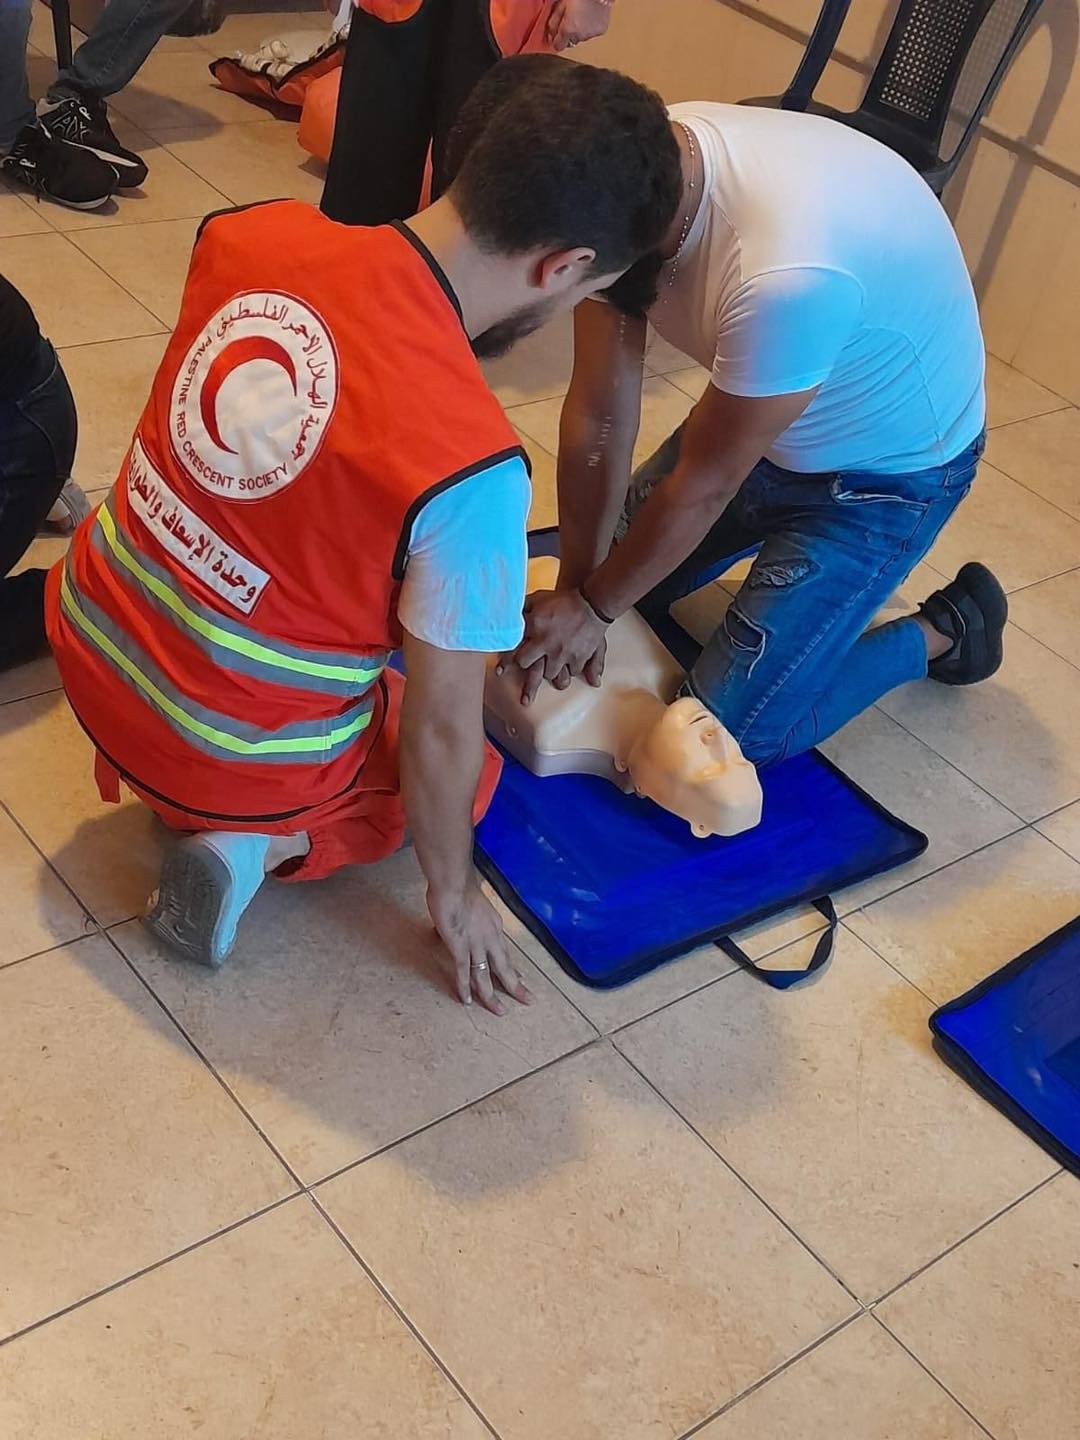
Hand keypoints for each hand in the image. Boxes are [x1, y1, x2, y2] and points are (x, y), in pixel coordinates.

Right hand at [428, 881, 532, 1015]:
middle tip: (528, 1001)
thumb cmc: (459, 888)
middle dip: (516, 986)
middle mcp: (490, 938)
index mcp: (494, 926)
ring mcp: (476, 945)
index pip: (505, 952)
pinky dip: (465, 988)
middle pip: (505, 968)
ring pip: (486, 976)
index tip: (520, 978)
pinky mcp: (460, 948)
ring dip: (491, 996)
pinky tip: (468, 1001)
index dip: (512, 967)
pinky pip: (464, 972)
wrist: (453, 883)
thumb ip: (470, 916)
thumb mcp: (473, 904)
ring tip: (500, 1011)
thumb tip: (462, 921)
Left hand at [499, 589, 606, 704]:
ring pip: (549, 674)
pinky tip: (568, 667)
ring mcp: (561, 653)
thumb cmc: (564, 600)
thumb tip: (506, 614)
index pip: (513, 647)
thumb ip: (523, 607)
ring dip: (549, 671)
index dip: (505, 660)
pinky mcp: (578, 658)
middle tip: (529, 665)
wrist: (592, 603)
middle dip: (526, 666)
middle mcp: (545, 642)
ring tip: (550, 667)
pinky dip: (569, 671)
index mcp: (534, 626)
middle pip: (526, 665)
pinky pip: (570, 672)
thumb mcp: (540, 598)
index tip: (500, 670)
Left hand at [546, 0, 613, 50]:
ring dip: (580, 31)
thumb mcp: (561, 4)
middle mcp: (579, 35)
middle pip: (570, 42)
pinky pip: (592, 33)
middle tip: (571, 20)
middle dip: (569, 34)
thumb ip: (554, 21)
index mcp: (568, 29)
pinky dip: (590, 27)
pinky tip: (590, 16)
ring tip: (581, 16)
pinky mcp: (601, 31)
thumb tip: (550, 34)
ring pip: (581, 37)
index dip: (556, 41)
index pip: (558, 46)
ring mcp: (591, 34)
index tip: (556, 37)